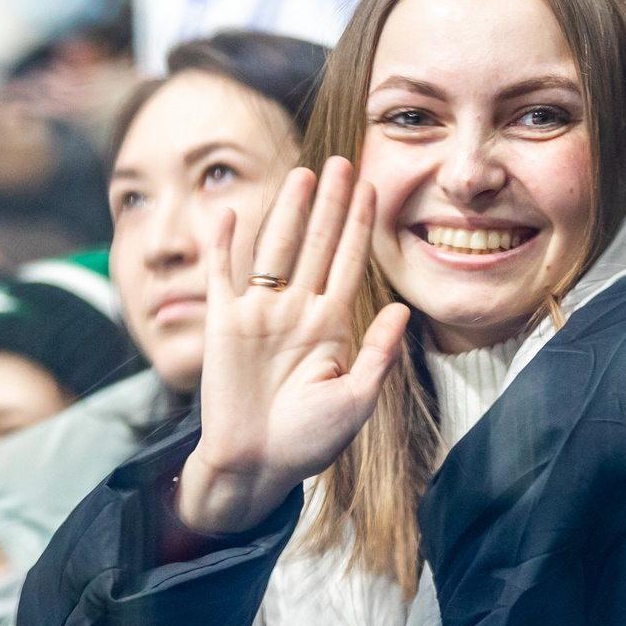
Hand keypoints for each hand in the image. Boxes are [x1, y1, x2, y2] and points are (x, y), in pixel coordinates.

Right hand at [177, 159, 410, 534]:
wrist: (255, 465)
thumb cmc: (309, 441)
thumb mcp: (357, 400)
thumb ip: (377, 354)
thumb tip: (403, 311)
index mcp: (331, 325)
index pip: (350, 262)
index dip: (361, 225)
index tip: (373, 187)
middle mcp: (297, 310)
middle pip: (318, 244)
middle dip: (332, 203)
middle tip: (344, 161)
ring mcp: (259, 313)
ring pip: (276, 248)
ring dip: (289, 211)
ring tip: (304, 174)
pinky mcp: (223, 323)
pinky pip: (223, 274)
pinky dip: (225, 244)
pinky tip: (232, 212)